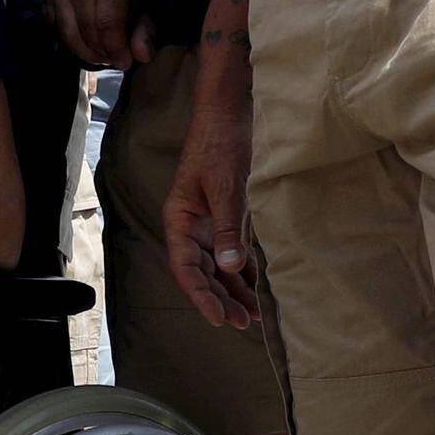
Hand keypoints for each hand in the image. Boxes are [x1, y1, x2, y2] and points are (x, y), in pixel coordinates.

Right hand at [50, 0, 142, 70]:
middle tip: (112, 59)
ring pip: (69, 36)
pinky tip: (84, 44)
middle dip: (102, 54)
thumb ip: (144, 32)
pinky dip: (71, 44)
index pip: (108, 24)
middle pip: (87, 32)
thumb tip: (142, 56)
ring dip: (86, 53)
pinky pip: (56, 32)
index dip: (115, 49)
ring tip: (99, 56)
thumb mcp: (143, 7)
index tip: (124, 62)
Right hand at [165, 44, 263, 330]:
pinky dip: (242, 269)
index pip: (187, 268)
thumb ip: (228, 228)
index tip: (221, 319)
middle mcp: (190, 224)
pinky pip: (230, 250)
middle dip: (221, 299)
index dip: (202, 296)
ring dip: (233, 289)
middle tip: (245, 323)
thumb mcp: (226, 187)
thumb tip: (231, 270)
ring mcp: (206, 220)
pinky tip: (254, 285)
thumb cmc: (221, 144)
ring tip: (253, 314)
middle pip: (202, 271)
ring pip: (216, 265)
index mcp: (180, 219)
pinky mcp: (223, 213)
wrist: (228, 111)